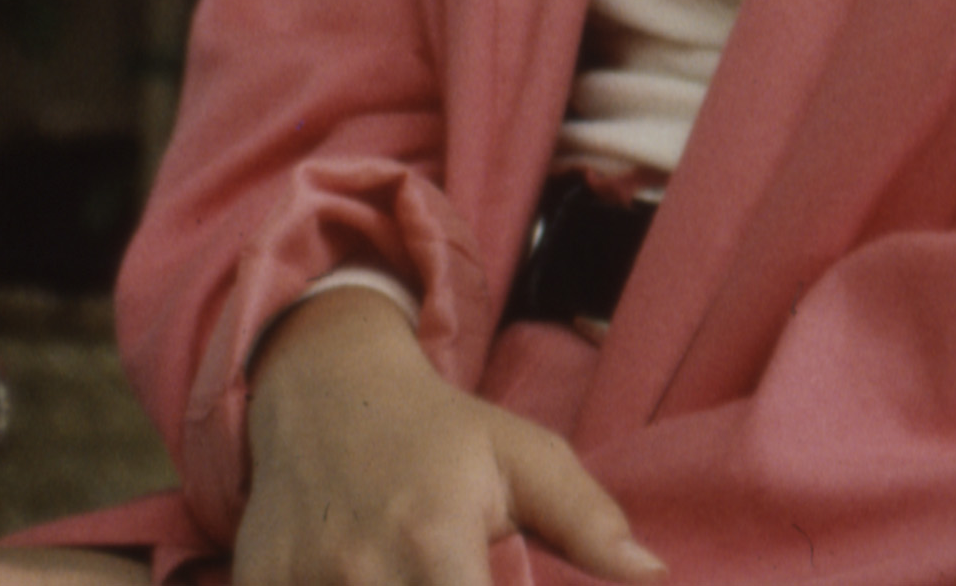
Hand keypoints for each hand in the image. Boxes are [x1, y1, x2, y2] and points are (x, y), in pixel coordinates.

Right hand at [235, 285, 662, 585]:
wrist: (322, 390)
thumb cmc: (437, 434)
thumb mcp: (518, 455)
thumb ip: (586, 517)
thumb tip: (654, 572)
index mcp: (434, 539)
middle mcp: (362, 571)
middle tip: (455, 580)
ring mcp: (301, 584)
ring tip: (414, 575)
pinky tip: (356, 580)